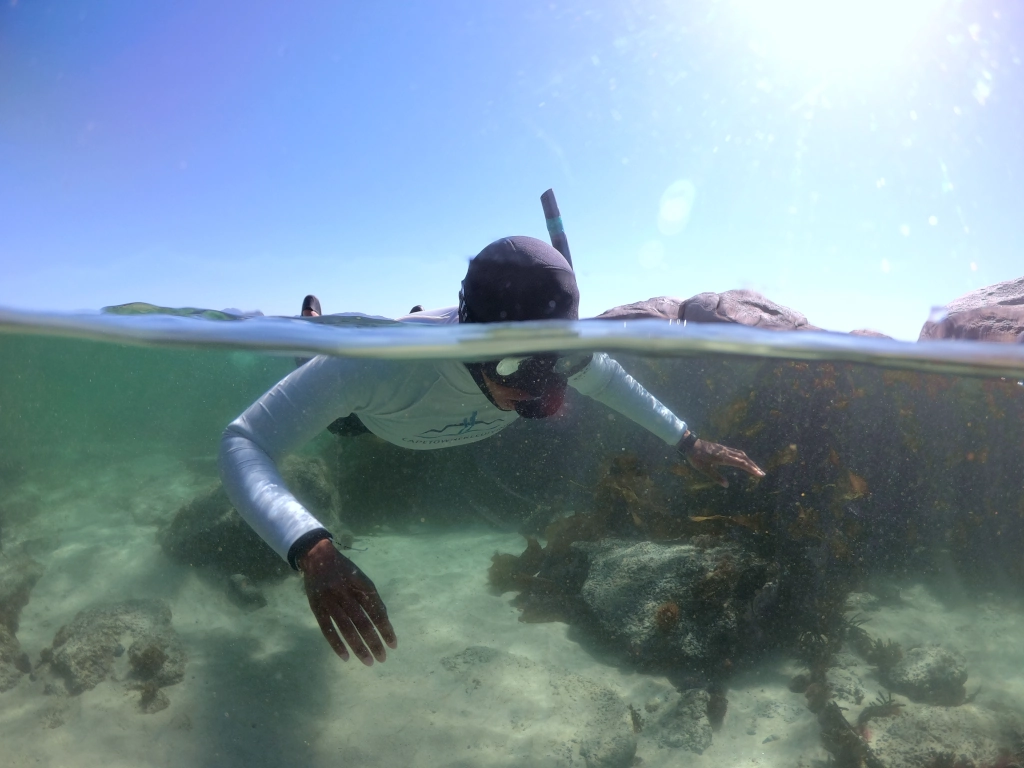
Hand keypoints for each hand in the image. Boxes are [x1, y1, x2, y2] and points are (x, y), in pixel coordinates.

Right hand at [298, 538, 397, 664]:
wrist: (316, 555)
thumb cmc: (344, 570)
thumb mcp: (360, 577)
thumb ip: (371, 597)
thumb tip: (384, 619)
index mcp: (361, 584)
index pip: (376, 610)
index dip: (385, 628)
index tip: (393, 645)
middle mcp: (346, 592)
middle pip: (362, 621)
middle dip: (374, 641)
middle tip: (382, 658)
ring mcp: (330, 600)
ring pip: (346, 628)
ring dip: (358, 646)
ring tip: (368, 661)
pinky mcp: (316, 607)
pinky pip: (327, 629)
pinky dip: (336, 644)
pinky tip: (345, 657)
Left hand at [680, 433, 765, 488]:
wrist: (690, 444)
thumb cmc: (696, 458)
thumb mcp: (704, 470)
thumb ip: (716, 477)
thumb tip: (727, 485)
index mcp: (723, 458)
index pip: (741, 464)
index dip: (751, 469)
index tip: (759, 474)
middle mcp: (726, 452)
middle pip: (744, 459)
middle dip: (753, 466)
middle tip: (762, 474)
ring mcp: (725, 449)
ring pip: (741, 454)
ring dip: (749, 461)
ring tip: (755, 468)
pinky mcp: (722, 448)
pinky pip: (736, 452)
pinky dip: (743, 457)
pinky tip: (744, 461)